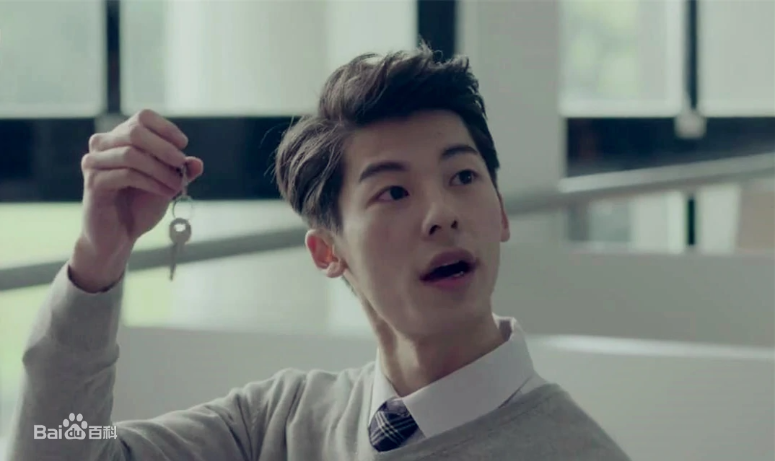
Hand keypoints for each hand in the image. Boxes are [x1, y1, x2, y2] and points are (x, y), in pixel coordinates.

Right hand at [69, 109, 203, 291]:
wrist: (118, 236)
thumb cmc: (140, 206)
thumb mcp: (167, 184)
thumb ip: (180, 172)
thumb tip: (197, 162)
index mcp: (120, 138)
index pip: (143, 117)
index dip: (166, 128)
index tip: (184, 145)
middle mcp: (103, 145)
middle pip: (135, 131)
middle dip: (164, 148)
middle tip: (182, 164)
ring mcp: (94, 162)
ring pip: (131, 154)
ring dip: (160, 170)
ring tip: (177, 186)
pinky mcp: (93, 182)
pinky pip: (126, 174)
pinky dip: (151, 183)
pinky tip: (166, 194)